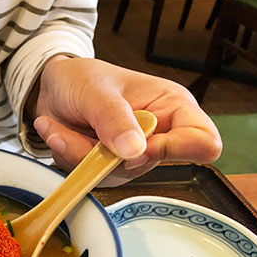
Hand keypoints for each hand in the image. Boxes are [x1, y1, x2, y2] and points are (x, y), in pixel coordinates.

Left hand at [27, 56, 221, 185]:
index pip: (203, 143)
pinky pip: (89, 177)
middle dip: (105, 152)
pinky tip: (57, 133)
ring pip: (112, 176)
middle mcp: (158, 135)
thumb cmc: (82, 78)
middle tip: (82, 126)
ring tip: (58, 126)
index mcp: (172, 107)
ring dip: (78, 154)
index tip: (135, 145)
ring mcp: (132, 156)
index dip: (175, 150)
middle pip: (147, 165)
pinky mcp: (107, 168)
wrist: (53, 87)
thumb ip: (114, 118)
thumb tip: (136, 152)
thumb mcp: (95, 90)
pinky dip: (67, 157)